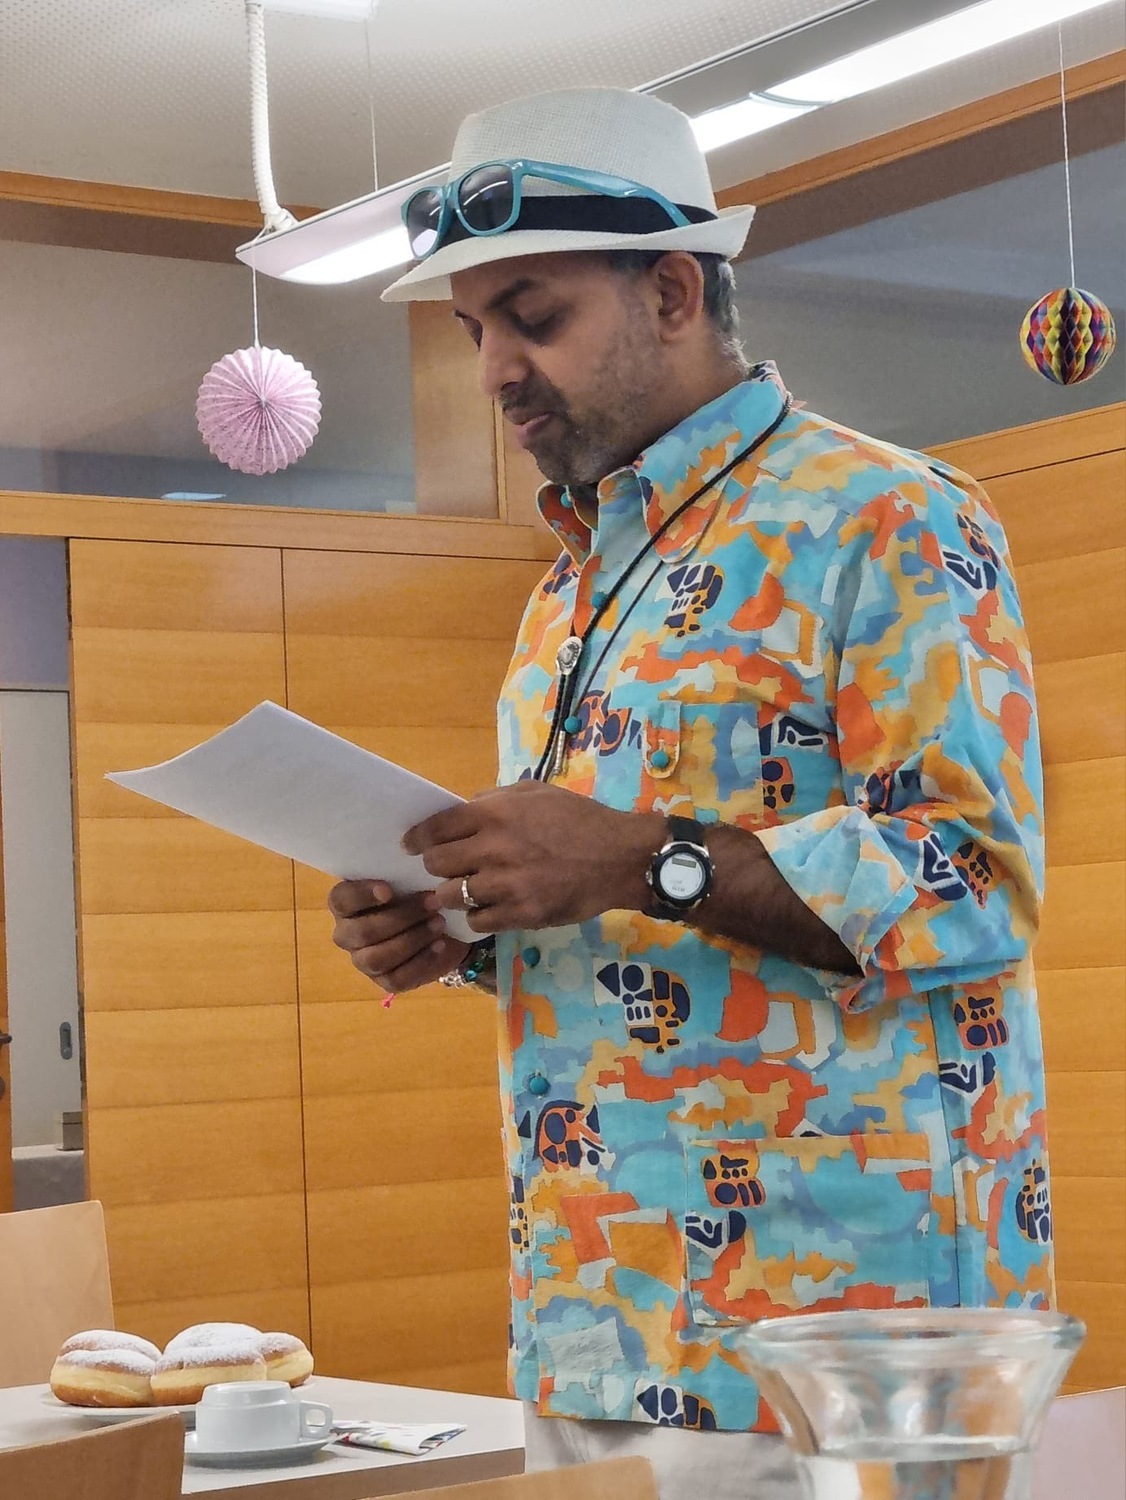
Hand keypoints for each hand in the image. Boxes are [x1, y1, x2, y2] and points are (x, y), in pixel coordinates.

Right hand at [327, 880, 469, 993]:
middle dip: (401, 917)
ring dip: (412, 939)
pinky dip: (421, 961)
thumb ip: (402, 871)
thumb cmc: (415, 893)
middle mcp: (347, 934)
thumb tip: (414, 856)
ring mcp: (363, 961)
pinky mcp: (384, 981)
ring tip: (438, 923)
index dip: (362, 895)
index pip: (341, 900)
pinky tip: (440, 944)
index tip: (388, 889)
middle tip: (433, 902)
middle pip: (363, 932)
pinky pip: (397, 978)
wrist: (441, 926)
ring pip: (377, 958)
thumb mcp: (409, 877)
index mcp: (345, 904)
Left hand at [402, 782, 663, 932]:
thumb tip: (466, 810)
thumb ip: (496, 799)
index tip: (411, 846)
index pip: (436, 828)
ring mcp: (506, 885)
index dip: (417, 838)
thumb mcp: (536, 792)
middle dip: (435, 867)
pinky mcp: (521, 914)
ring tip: (462, 893)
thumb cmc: (580, 818)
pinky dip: (478, 916)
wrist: (621, 857)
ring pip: (452, 897)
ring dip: (454, 894)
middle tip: (444, 870)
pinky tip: (488, 909)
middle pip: (437, 864)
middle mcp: (494, 849)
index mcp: (494, 815)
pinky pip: (479, 922)